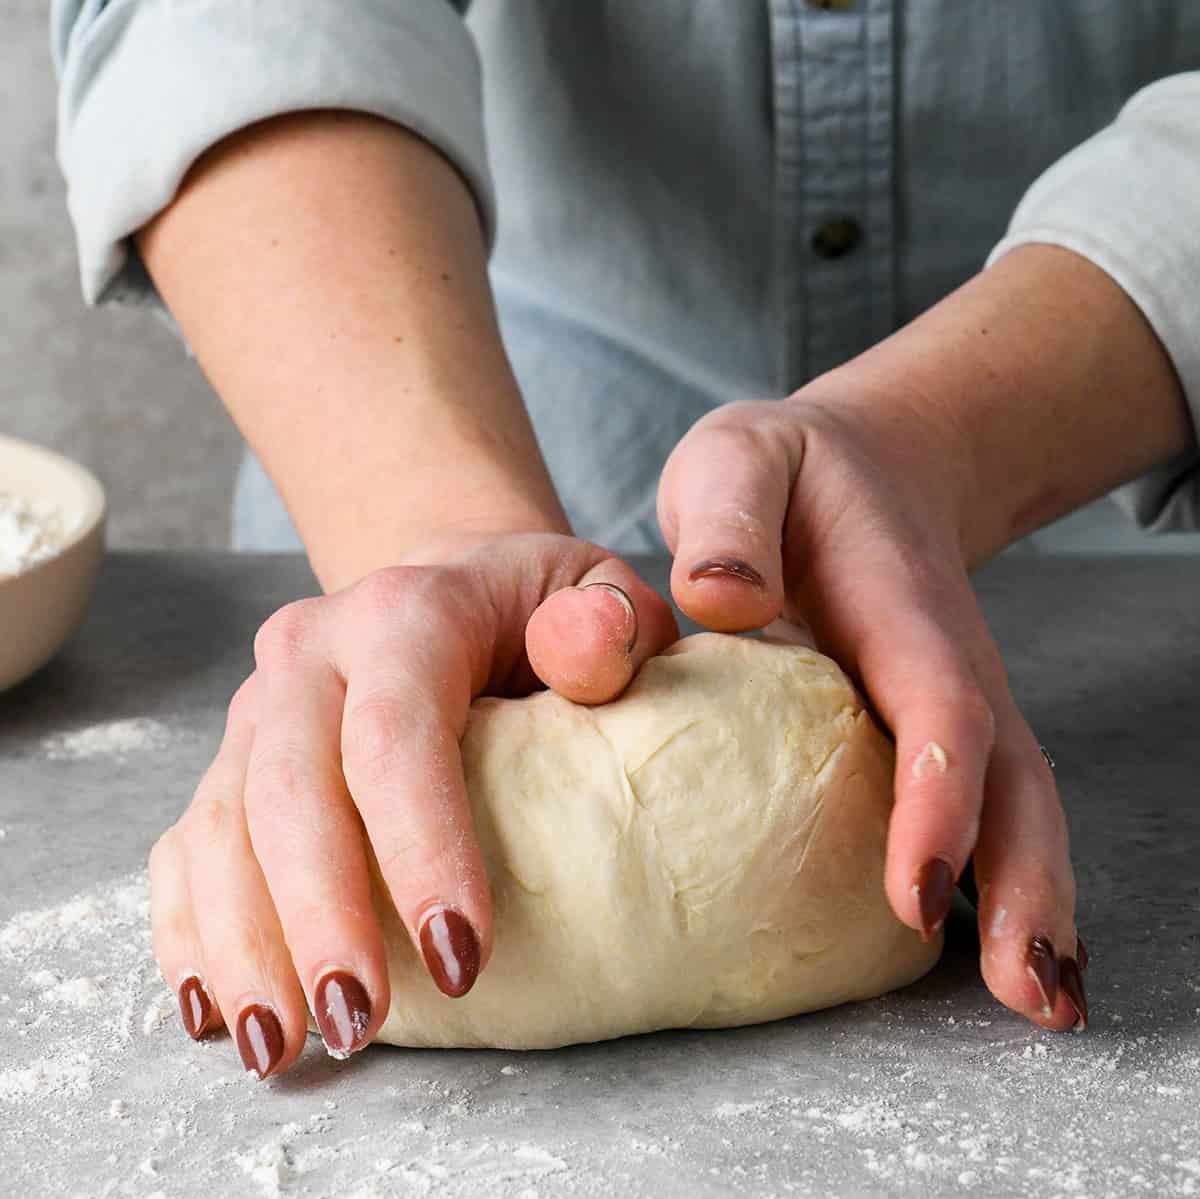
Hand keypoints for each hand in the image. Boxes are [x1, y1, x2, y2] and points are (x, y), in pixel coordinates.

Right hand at [149, 534, 677, 1076]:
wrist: (450, 590)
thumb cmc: (533, 612)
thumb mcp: (594, 598)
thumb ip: (607, 626)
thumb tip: (583, 650)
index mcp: (405, 614)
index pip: (397, 732)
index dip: (421, 847)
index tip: (461, 959)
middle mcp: (313, 651)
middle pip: (291, 788)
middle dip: (319, 917)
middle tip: (357, 1024)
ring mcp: (260, 704)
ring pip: (224, 825)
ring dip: (245, 943)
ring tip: (281, 1046)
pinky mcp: (233, 754)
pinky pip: (190, 843)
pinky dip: (191, 929)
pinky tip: (214, 1010)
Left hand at [658, 379, 1088, 1030]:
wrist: (858, 467)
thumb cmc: (780, 474)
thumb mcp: (735, 462)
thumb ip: (726, 519)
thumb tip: (722, 600)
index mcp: (897, 604)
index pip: (935, 704)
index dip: (937, 796)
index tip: (915, 888)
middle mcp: (946, 664)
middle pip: (1011, 777)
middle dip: (1024, 884)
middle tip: (1030, 993)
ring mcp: (953, 703)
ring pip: (1016, 807)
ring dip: (1032, 904)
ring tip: (1042, 1002)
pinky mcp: (934, 733)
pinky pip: (983, 811)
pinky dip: (1000, 883)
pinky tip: (999, 959)